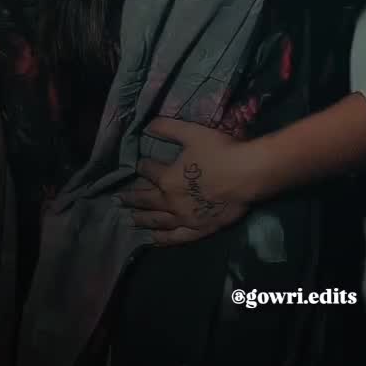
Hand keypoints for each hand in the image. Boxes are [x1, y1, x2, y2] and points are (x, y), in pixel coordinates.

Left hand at [118, 117, 254, 245]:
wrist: (247, 174)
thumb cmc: (220, 151)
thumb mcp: (192, 133)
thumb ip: (168, 128)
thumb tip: (147, 125)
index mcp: (167, 178)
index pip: (148, 171)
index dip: (141, 166)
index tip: (135, 165)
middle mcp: (170, 201)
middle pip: (146, 200)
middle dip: (132, 198)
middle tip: (118, 200)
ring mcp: (184, 218)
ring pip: (157, 221)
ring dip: (142, 219)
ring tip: (130, 220)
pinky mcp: (198, 229)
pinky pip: (176, 237)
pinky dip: (163, 239)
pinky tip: (154, 240)